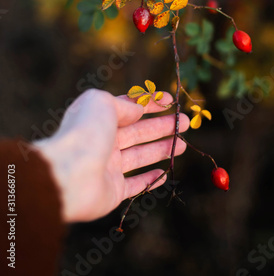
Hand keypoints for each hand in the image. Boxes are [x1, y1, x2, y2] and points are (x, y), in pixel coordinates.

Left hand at [33, 89, 188, 222]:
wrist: (69, 175)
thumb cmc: (85, 133)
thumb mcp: (102, 102)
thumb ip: (123, 103)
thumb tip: (138, 110)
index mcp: (99, 119)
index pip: (129, 108)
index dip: (150, 103)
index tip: (170, 100)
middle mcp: (103, 141)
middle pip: (139, 132)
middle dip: (163, 126)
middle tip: (186, 122)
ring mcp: (108, 167)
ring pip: (141, 156)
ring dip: (162, 149)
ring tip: (182, 144)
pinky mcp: (113, 191)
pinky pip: (135, 185)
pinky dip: (150, 180)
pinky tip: (164, 174)